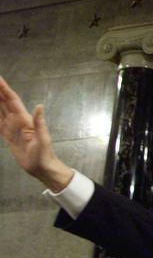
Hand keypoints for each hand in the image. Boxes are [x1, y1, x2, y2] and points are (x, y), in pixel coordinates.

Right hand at [0, 76, 72, 191]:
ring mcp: (12, 127)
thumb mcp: (42, 139)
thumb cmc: (44, 154)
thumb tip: (39, 106)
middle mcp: (18, 120)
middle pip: (4, 102)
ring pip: (0, 109)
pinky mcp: (8, 136)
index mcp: (24, 119)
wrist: (42, 167)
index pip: (12, 100)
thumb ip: (40, 123)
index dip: (4, 89)